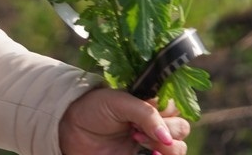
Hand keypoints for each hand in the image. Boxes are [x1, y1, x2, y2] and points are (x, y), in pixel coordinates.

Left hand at [59, 88, 189, 154]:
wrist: (70, 129)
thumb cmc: (92, 109)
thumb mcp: (117, 101)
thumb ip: (144, 113)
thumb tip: (167, 137)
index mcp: (149, 103)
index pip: (175, 106)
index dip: (166, 111)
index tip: (148, 112)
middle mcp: (154, 122)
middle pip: (181, 129)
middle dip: (166, 130)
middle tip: (136, 131)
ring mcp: (151, 142)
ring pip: (179, 147)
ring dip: (164, 146)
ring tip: (136, 140)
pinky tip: (149, 154)